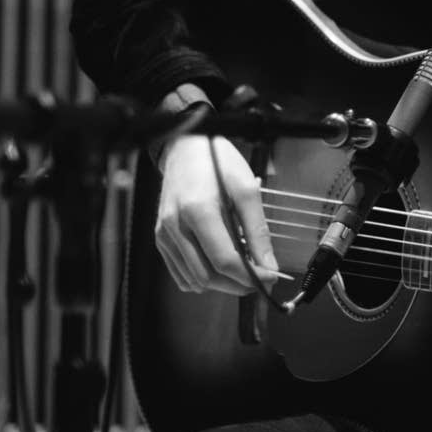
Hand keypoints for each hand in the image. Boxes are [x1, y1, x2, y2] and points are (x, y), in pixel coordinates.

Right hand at [154, 134, 278, 294]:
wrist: (186, 147)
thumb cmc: (217, 161)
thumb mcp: (246, 189)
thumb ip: (257, 229)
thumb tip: (268, 263)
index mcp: (197, 211)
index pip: (224, 260)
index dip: (250, 275)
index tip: (270, 278)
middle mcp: (175, 227)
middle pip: (208, 276)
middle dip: (238, 284)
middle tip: (261, 279)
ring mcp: (164, 234)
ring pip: (194, 279)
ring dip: (222, 283)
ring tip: (245, 271)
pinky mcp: (161, 237)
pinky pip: (181, 272)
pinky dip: (203, 277)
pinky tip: (221, 267)